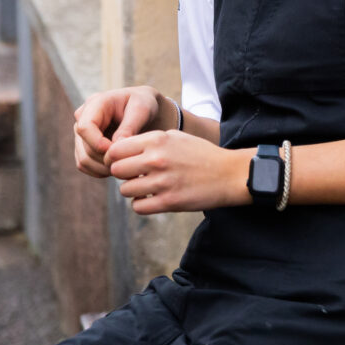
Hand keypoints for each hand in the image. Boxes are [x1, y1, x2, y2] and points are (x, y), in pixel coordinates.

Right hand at [72, 86, 163, 177]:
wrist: (145, 110)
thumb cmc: (145, 104)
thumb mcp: (142, 110)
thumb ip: (129, 127)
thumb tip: (115, 147)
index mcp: (95, 103)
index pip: (84, 127)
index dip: (98, 143)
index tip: (119, 151)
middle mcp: (83, 117)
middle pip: (84, 147)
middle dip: (105, 159)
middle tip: (128, 163)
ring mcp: (81, 133)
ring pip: (83, 160)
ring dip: (104, 168)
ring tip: (126, 167)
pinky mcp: (84, 146)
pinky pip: (85, 165)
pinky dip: (100, 171)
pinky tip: (119, 168)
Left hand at [105, 130, 250, 214]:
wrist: (229, 174)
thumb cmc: (202, 154)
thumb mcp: (176, 137)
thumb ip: (149, 141)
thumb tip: (121, 151)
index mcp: (158, 140)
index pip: (115, 150)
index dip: (115, 158)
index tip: (123, 163)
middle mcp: (157, 159)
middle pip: (116, 170)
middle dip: (123, 175)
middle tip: (137, 176)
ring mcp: (162, 181)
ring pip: (125, 190)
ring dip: (133, 190)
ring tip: (148, 187)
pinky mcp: (169, 201)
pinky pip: (138, 207)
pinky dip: (143, 204)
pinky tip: (154, 198)